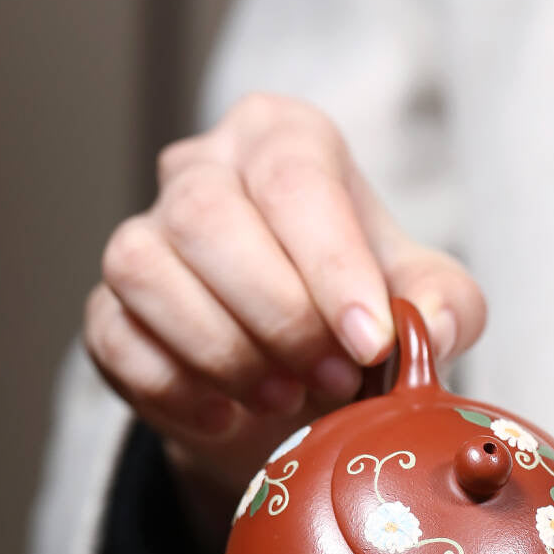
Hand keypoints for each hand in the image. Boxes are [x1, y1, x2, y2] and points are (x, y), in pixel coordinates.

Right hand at [84, 93, 485, 541]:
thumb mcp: (423, 299)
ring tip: (283, 397)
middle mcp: (200, 169)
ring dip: (223, 350)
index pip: (293, 177)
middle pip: (208, 217)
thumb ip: (446, 304)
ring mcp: (142, 236)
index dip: (330, 264)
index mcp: (282, 138)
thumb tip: (434, 329)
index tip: (369, 341)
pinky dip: (176, 389)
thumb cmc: (358, 310)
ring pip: (146, 272)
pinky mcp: (107, 309)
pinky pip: (117, 340)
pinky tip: (228, 415)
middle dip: (278, 314)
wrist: (297, 378)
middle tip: (333, 378)